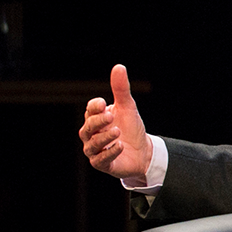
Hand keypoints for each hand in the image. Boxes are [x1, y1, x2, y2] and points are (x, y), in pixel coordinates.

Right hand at [78, 64, 153, 180]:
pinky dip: (109, 153)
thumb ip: (121, 89)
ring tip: (117, 131)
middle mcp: (91, 135)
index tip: (103, 103)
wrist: (144, 152)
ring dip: (104, 137)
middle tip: (111, 116)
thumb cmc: (132, 128)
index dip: (95, 107)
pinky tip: (119, 146)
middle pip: (88, 127)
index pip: (90, 110)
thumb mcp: (128, 107)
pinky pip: (101, 160)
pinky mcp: (102, 164)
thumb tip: (119, 67)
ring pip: (92, 144)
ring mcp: (95, 150)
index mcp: (96, 119)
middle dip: (98, 121)